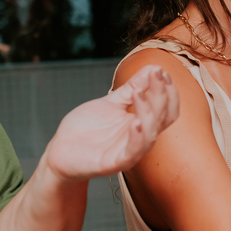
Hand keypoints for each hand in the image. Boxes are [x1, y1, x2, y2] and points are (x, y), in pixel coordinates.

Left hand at [43, 65, 178, 182]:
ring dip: (149, 113)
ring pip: (151, 135)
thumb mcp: (111, 102)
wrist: (61, 150)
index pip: (167, 109)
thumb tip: (154, 67)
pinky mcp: (115, 163)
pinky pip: (132, 152)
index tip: (160, 70)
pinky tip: (135, 122)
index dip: (168, 91)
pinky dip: (137, 137)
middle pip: (163, 119)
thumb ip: (133, 87)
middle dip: (162, 96)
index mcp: (142, 123)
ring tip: (139, 93)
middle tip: (156, 75)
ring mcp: (128, 152)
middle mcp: (140, 138)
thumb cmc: (86, 128)